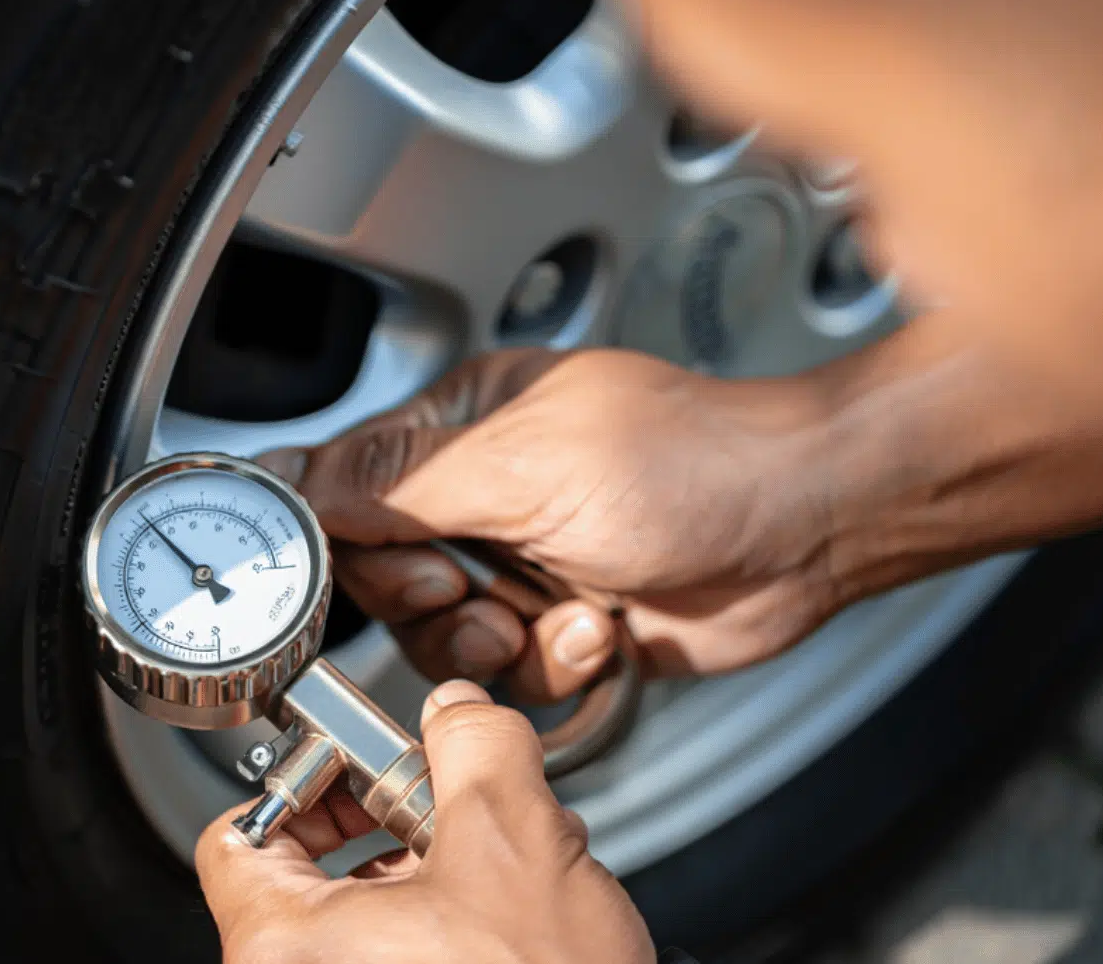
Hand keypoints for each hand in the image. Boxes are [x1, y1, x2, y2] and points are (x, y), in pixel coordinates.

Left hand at [196, 681, 653, 963]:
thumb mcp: (514, 837)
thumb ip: (474, 747)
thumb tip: (458, 713)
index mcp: (283, 948)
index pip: (239, 834)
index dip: (307, 778)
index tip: (364, 760)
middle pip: (312, 867)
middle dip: (396, 818)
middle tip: (443, 803)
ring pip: (369, 913)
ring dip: (439, 866)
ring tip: (505, 857)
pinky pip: (400, 955)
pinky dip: (452, 920)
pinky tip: (516, 910)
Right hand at [257, 346, 841, 697]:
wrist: (805, 530)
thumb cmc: (693, 460)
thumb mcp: (522, 463)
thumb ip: (397, 482)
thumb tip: (297, 477)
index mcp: (459, 427)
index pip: (345, 485)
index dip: (338, 539)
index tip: (356, 567)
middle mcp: (482, 493)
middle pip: (382, 578)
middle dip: (428, 597)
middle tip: (473, 581)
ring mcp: (521, 561)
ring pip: (439, 638)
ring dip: (492, 640)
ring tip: (549, 611)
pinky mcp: (559, 622)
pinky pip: (507, 674)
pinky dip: (552, 663)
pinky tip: (599, 629)